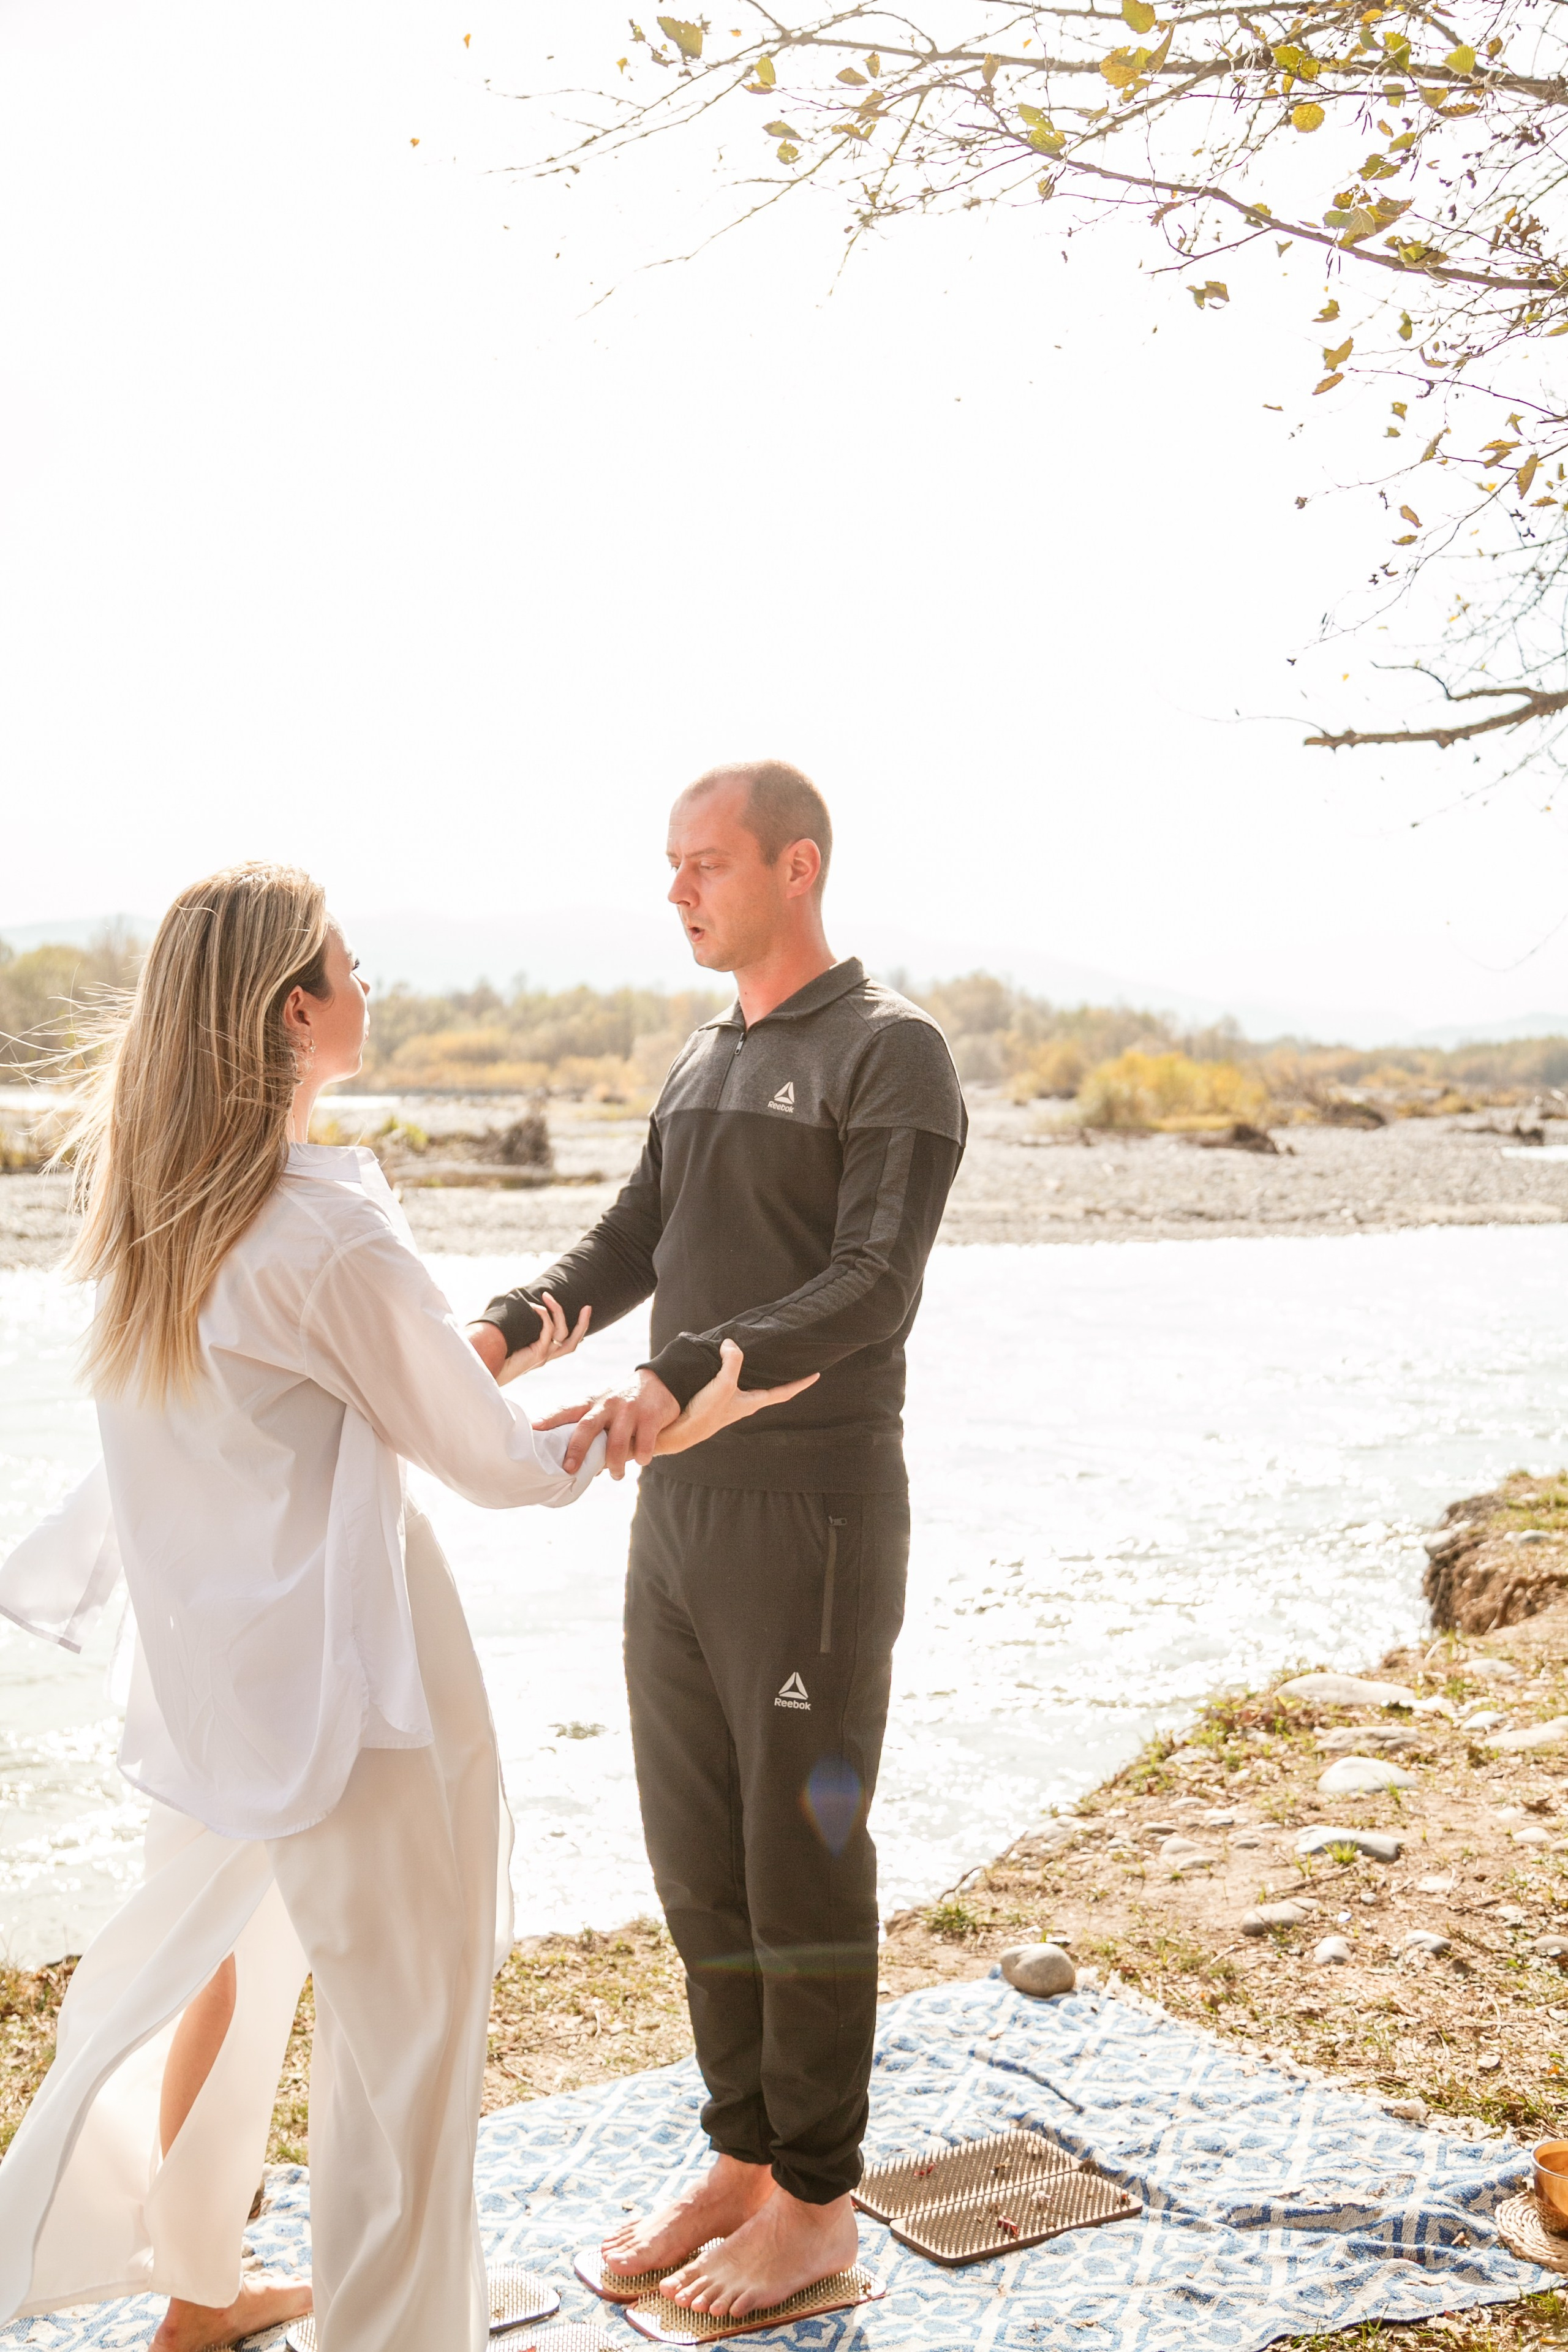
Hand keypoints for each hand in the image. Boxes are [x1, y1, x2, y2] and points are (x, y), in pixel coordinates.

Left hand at [467, 1295, 590, 1386]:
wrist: (484, 1367)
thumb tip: (518, 1304)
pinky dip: (544, 1315)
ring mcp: (543, 1356)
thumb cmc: (491, 1351)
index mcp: (541, 1354)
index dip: (577, 1330)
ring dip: (558, 1311)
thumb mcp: (510, 1336)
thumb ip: (519, 1326)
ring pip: (564, 1334)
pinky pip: (548, 1330)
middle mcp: (546, 1356)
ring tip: (548, 1296)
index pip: (567, 1344)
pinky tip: (535, 1307)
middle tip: (587, 1307)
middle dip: (583, 1324)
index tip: (581, 1313)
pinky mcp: (538, 1354)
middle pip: (574, 1343)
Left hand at [534, 1366, 680, 1478]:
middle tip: (570, 1469)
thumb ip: (593, 1428)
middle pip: (587, 1427)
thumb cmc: (626, 1402)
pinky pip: (644, 1444)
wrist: (662, 1380)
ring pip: (617, 1443)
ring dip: (615, 1465)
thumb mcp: (605, 1406)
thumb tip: (578, 1463)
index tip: (533, 1429)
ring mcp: (629, 1410)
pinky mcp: (650, 1417)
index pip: (567, 1410)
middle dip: (577, 1450)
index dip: (549, 1419)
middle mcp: (608, 1404)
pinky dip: (642, 1457)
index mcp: (593, 1402)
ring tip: (616, 1475)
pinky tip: (641, 1460)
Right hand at [655, 1340, 817, 1455]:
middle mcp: (746, 1403)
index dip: (801, 1383)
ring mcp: (731, 1402)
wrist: (681, 1430)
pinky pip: (733, 1381)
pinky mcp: (717, 1399)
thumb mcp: (723, 1385)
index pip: (785, 1392)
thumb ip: (731, 1363)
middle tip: (790, 1361)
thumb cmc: (705, 1412)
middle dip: (780, 1375)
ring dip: (757, 1372)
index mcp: (753, 1402)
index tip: (816, 1375)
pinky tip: (728, 1362)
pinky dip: (737, 1371)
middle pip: (770, 1387)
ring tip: (763, 1357)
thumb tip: (731, 1344)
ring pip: (751, 1383)